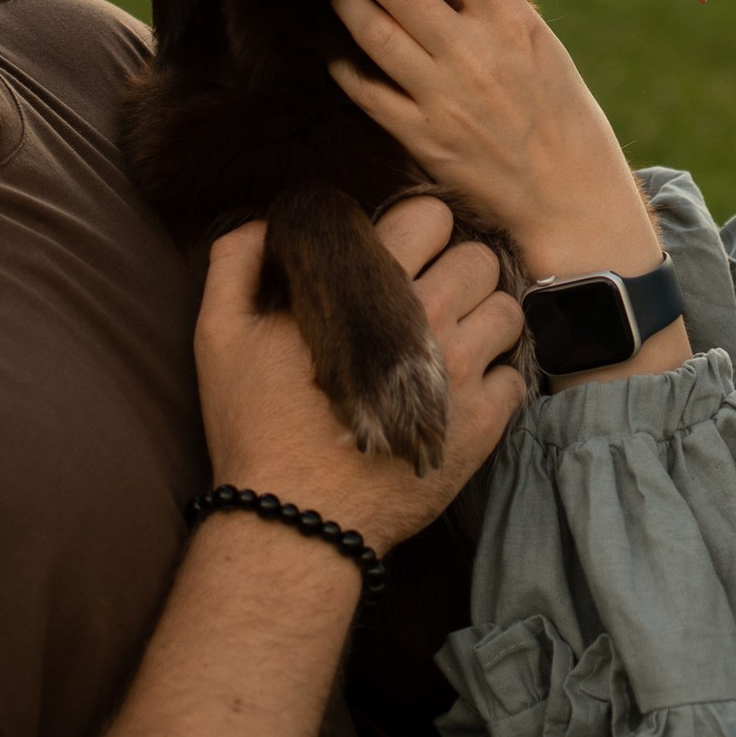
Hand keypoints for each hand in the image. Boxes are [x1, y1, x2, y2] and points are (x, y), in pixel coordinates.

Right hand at [193, 197, 524, 548]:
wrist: (294, 521)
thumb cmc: (254, 426)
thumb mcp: (220, 335)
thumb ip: (235, 263)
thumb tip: (261, 223)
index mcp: (370, 289)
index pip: (431, 215)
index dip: (419, 226)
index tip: (402, 252)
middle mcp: (427, 321)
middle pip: (479, 258)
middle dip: (456, 268)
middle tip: (430, 296)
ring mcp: (460, 374)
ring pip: (507, 312)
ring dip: (483, 319)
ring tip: (452, 341)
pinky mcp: (482, 426)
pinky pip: (516, 377)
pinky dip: (496, 379)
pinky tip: (461, 392)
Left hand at [330, 0, 657, 282]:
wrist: (568, 194)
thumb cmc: (560, 112)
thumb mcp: (542, 45)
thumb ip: (500, 3)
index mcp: (511, 22)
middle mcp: (474, 54)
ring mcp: (443, 97)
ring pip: (372, 32)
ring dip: (346, 3)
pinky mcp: (422, 137)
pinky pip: (366, 91)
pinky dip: (345, 67)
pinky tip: (338, 55)